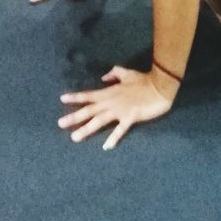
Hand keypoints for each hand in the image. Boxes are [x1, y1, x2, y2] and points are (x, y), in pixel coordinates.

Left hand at [58, 66, 173, 149]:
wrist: (160, 85)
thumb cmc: (144, 80)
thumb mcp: (127, 73)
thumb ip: (114, 73)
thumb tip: (103, 77)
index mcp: (110, 92)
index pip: (89, 95)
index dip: (76, 97)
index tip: (62, 99)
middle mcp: (111, 102)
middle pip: (90, 110)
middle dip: (74, 117)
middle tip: (60, 124)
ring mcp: (120, 110)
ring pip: (100, 121)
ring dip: (87, 129)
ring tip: (75, 137)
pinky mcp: (131, 117)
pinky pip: (120, 129)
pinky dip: (113, 138)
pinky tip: (106, 147)